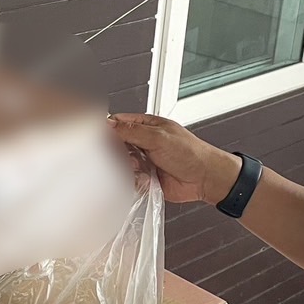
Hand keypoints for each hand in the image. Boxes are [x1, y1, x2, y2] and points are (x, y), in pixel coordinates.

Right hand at [108, 113, 241, 205]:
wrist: (205, 178)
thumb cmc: (190, 153)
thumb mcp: (158, 137)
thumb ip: (132, 131)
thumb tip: (109, 124)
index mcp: (147, 126)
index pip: (119, 122)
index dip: (107, 128)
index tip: (98, 137)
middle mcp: (144, 142)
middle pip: (117, 144)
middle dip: (116, 152)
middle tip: (123, 155)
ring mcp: (145, 160)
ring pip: (122, 164)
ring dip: (126, 167)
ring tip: (138, 168)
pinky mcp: (146, 177)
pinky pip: (130, 180)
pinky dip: (134, 181)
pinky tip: (145, 179)